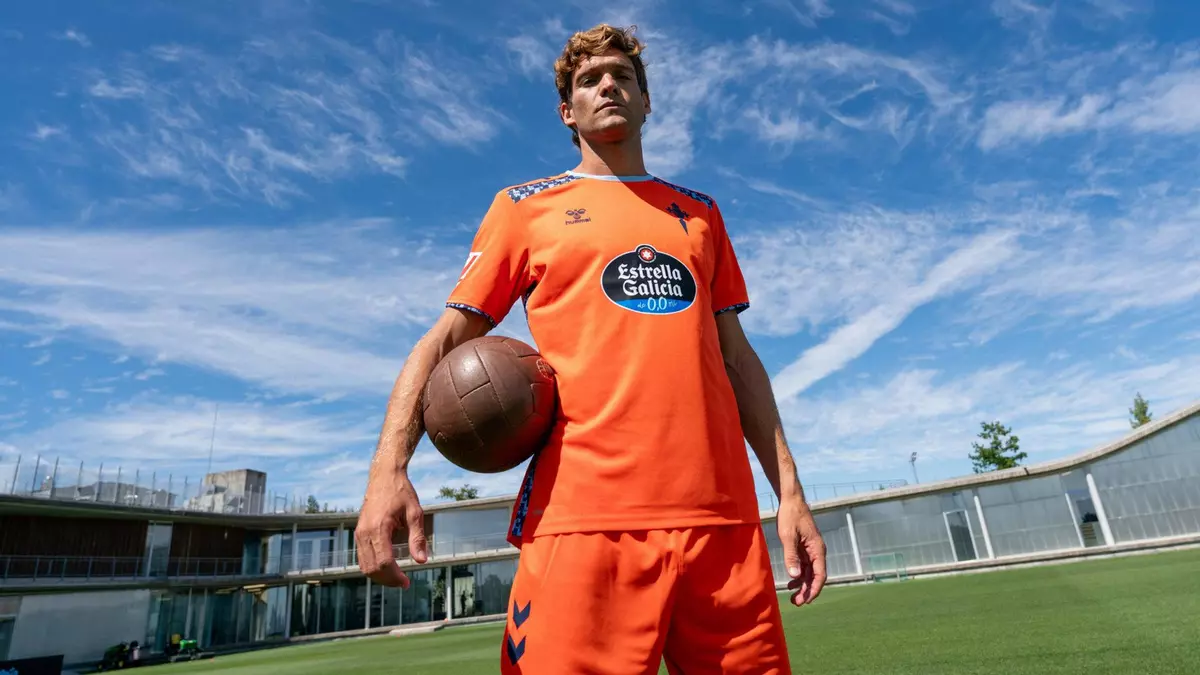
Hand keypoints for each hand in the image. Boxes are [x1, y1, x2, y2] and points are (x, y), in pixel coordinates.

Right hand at [355, 469, 427, 588]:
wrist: (384, 476)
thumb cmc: (401, 492)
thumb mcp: (415, 512)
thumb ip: (417, 537)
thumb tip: (421, 560)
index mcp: (379, 528)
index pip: (384, 562)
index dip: (395, 577)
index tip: (407, 582)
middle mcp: (365, 533)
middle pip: (372, 568)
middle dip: (388, 580)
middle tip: (403, 583)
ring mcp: (359, 533)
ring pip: (364, 566)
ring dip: (379, 576)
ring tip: (396, 578)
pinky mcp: (358, 533)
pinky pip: (362, 558)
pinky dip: (373, 567)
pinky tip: (387, 568)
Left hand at [777, 494, 825, 605]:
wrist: (791, 500)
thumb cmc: (790, 516)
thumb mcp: (788, 536)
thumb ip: (791, 556)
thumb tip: (795, 576)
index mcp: (818, 549)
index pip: (820, 575)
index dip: (814, 590)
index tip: (806, 601)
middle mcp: (818, 551)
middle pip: (816, 577)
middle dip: (807, 591)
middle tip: (796, 602)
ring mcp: (812, 550)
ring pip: (810, 573)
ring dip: (803, 585)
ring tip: (792, 596)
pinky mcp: (805, 548)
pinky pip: (805, 566)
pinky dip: (799, 575)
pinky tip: (790, 582)